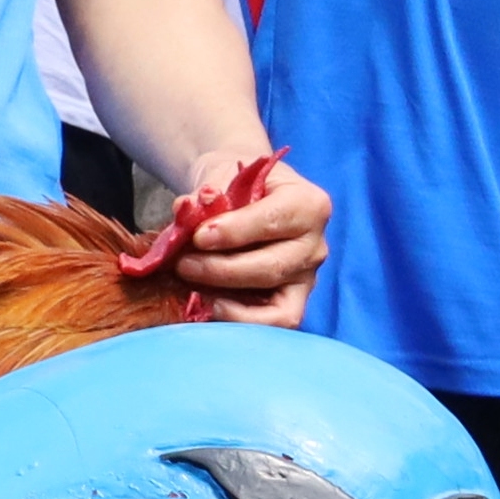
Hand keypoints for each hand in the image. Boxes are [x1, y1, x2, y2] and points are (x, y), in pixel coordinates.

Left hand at [164, 152, 325, 323]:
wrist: (247, 195)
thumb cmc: (238, 184)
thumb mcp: (225, 176)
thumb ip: (207, 195)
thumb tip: (186, 208)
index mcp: (308, 204)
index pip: (273, 221)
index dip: (234, 233)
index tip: (198, 236)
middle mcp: (315, 245)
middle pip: (270, 267)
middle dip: (221, 270)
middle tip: (184, 264)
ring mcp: (307, 277)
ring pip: (274, 303)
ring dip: (226, 296)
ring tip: (192, 283)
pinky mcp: (294, 301)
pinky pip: (275, 322)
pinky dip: (241, 319)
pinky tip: (211, 305)